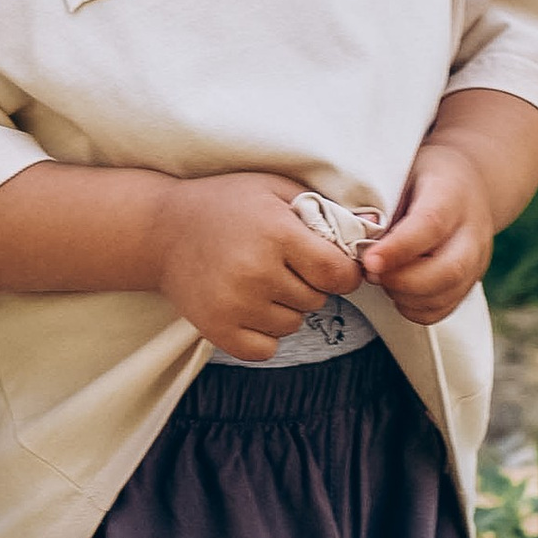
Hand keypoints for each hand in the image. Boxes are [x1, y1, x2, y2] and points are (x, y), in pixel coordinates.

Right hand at [152, 173, 362, 361]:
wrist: (161, 230)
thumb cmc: (226, 204)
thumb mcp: (274, 189)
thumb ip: (324, 207)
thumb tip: (376, 228)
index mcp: (276, 234)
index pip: (337, 273)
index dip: (342, 272)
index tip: (330, 265)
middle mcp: (255, 272)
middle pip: (317, 300)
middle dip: (309, 284)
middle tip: (282, 264)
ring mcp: (234, 304)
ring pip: (293, 325)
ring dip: (286, 308)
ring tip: (260, 281)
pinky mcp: (218, 330)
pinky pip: (266, 349)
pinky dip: (264, 333)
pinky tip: (249, 306)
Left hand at [358, 142, 496, 324]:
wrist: (462, 185)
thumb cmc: (420, 178)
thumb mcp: (398, 173)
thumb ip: (379, 203)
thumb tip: (354, 234)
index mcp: (452, 194)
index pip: (430, 225)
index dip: (398, 248)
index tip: (369, 261)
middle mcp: (472, 231)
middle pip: (448, 270)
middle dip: (401, 281)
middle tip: (369, 272)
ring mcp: (476, 261)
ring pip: (445, 295)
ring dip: (403, 295)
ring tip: (382, 276)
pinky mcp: (469, 283)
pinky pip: (441, 310)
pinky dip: (412, 307)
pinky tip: (396, 288)